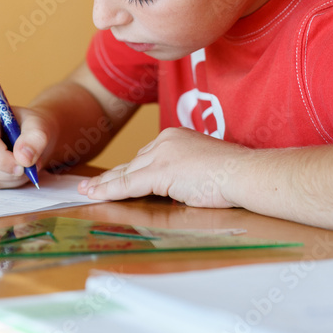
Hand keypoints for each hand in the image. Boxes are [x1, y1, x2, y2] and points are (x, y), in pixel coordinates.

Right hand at [0, 103, 56, 188]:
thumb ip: (36, 138)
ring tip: (24, 168)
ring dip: (8, 178)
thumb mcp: (39, 126)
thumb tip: (24, 157)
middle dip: (8, 172)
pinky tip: (13, 172)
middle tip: (28, 169)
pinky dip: (3, 182)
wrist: (27, 135)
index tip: (23, 166)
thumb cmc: (30, 127)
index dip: (3, 159)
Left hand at [77, 127, 249, 207]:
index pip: (146, 156)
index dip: (127, 169)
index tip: (112, 176)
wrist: (245, 173)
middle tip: (90, 186)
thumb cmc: (232, 176)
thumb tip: (170, 190)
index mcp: (175, 136)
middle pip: (132, 163)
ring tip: (87, 192)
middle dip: (111, 176)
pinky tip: (95, 196)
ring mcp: (162, 154)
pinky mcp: (160, 171)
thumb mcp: (201, 169)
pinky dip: (110, 191)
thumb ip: (181, 174)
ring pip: (127, 173)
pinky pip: (129, 184)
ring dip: (106, 184)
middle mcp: (165, 140)